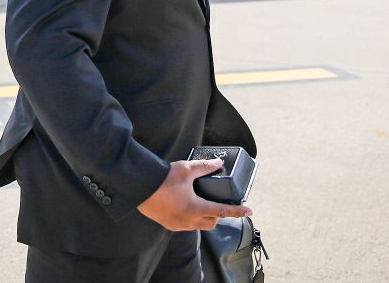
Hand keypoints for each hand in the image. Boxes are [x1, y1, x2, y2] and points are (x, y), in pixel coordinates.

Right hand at [136, 158, 252, 231]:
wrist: (140, 186)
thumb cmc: (163, 178)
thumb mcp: (187, 170)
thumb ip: (205, 167)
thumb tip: (218, 162)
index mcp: (196, 208)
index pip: (222, 211)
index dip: (237, 211)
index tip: (249, 211)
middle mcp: (188, 220)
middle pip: (211, 223)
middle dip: (218, 215)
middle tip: (218, 204)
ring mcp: (178, 224)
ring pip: (198, 226)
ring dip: (204, 218)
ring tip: (202, 205)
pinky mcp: (168, 224)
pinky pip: (185, 226)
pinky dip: (191, 219)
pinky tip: (186, 208)